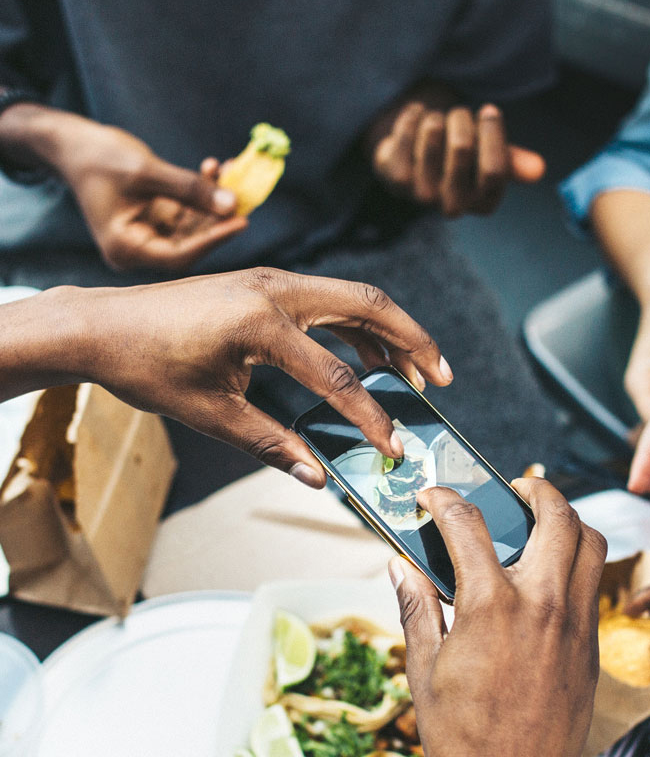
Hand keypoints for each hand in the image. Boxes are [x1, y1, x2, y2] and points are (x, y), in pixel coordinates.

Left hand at [51, 268, 450, 486]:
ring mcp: (274, 281)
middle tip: (443, 378)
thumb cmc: (147, 368)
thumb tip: (317, 476)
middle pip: (370, 307)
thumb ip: (271, 443)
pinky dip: (357, 327)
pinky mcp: (267, 284)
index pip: (337, 376)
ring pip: (355, 297)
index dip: (372, 417)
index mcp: (262, 323)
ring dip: (391, 332)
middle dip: (413, 343)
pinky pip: (329, 299)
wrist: (101, 325)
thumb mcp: (210, 413)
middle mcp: (276, 290)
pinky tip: (367, 359)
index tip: (393, 447)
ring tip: (417, 371)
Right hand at [55, 118, 245, 271]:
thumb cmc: (98, 156)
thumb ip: (189, 189)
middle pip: (190, 241)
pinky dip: (202, 192)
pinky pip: (187, 209)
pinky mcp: (157, 217)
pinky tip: (215, 168)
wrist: (72, 142)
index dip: (212, 239)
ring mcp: (148, 232)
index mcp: (125, 248)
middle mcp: (138, 247)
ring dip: (214, 199)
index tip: (241, 221)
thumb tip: (232, 205)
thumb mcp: (146, 171)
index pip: (178, 255)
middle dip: (218, 216)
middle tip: (245, 194)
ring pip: (193, 224)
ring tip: (231, 170)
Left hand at [372, 101, 544, 215]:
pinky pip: (407, 132)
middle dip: (461, 118)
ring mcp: (422, 195)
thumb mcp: (489, 156)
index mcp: (483, 203)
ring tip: (436, 121)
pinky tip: (417, 117)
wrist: (412, 161)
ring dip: (436, 117)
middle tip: (457, 115)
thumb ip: (513, 161)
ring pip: (433, 134)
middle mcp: (454, 206)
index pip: (495, 170)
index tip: (489, 110)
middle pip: (462, 147)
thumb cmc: (459, 157)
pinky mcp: (396, 179)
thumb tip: (538, 170)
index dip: (492, 133)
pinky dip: (414, 115)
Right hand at [390, 479, 606, 756]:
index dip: (445, 499)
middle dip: (534, 489)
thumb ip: (416, 606)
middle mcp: (542, 603)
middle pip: (555, 514)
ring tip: (543, 521)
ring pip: (592, 542)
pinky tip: (551, 576)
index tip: (434, 495)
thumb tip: (398, 564)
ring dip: (570, 520)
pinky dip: (579, 564)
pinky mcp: (592, 646)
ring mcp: (575, 623)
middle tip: (514, 489)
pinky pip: (594, 584)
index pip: (469, 523)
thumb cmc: (459, 738)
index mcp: (491, 605)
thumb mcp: (424, 669)